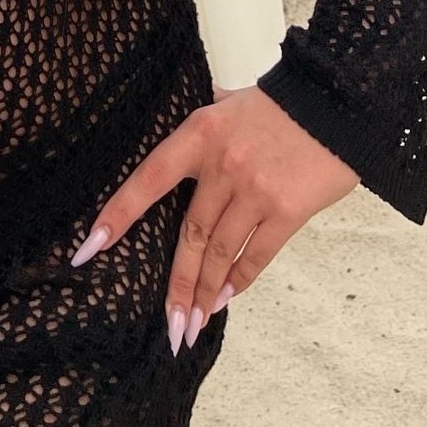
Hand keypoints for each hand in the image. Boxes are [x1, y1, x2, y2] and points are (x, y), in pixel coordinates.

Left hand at [69, 84, 356, 353]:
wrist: (336, 102)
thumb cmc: (282, 102)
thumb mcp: (230, 102)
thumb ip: (204, 125)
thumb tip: (185, 143)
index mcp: (200, 133)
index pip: (147, 179)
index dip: (117, 215)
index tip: (89, 249)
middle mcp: (222, 165)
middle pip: (189, 235)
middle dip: (174, 286)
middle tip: (167, 325)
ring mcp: (255, 190)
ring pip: (219, 253)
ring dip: (204, 293)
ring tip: (192, 324)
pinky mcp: (287, 211)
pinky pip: (256, 256)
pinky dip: (239, 281)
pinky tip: (225, 299)